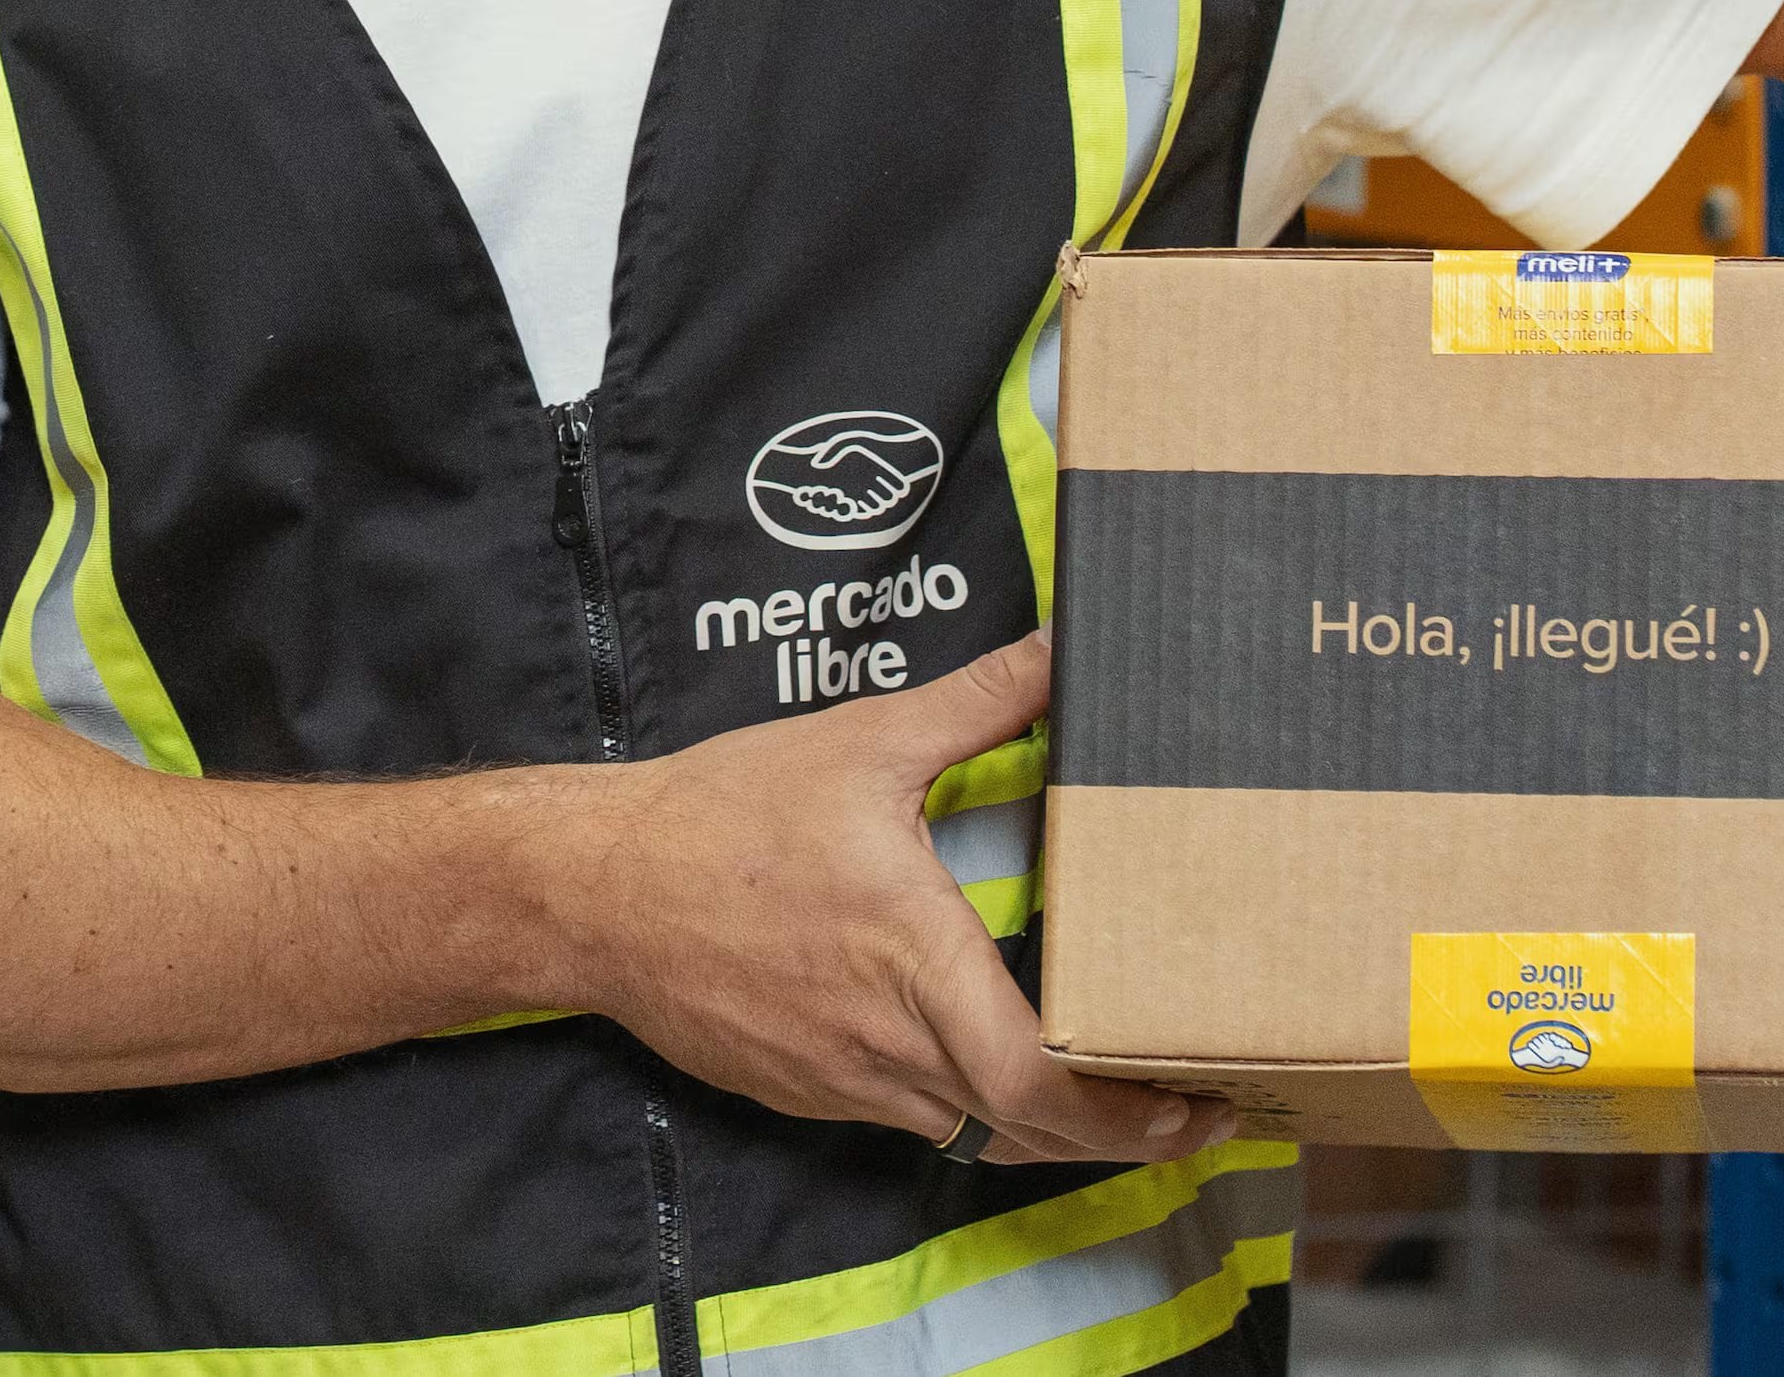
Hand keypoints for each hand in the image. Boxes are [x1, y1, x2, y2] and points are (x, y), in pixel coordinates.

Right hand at [534, 634, 1229, 1166]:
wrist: (590, 889)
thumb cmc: (721, 816)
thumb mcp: (861, 741)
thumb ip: (978, 702)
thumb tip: (1063, 650)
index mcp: (915, 964)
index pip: (1037, 1084)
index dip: (1126, 1113)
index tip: (1193, 1099)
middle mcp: (887, 1045)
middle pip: (1028, 1133)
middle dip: (1122, 1133)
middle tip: (1190, 1108)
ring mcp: (843, 1082)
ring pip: (973, 1134)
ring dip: (1050, 1126)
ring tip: (1115, 1094)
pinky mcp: (805, 1091)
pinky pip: (912, 1118)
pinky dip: (973, 1109)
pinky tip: (992, 1068)